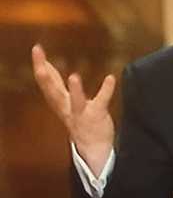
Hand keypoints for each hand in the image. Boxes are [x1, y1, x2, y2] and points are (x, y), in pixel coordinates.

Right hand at [31, 44, 115, 176]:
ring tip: (74, 76)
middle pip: (52, 91)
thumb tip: (47, 67)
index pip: (47, 82)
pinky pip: (101, 102)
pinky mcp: (96, 116)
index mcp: (59, 102)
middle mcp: (67, 108)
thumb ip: (57, 85)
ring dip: (74, 90)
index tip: (37, 49)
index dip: (41, 66)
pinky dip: (106, 90)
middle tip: (40, 59)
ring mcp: (81, 113)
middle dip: (45, 75)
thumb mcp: (63, 103)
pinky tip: (110, 78)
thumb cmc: (79, 121)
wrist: (92, 149)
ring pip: (75, 101)